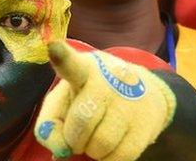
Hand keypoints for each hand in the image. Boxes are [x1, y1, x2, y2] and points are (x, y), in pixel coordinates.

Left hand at [35, 41, 176, 160]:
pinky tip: (112, 144)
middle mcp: (109, 79)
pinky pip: (121, 156)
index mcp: (82, 69)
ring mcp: (131, 100)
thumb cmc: (88, 98)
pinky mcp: (147, 122)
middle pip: (82, 120)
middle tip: (78, 134)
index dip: (61, 57)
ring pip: (101, 143)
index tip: (53, 46)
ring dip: (92, 150)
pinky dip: (109, 158)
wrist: (143, 92)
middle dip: (74, 137)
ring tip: (97, 136)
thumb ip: (48, 125)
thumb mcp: (62, 102)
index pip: (71, 64)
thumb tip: (62, 151)